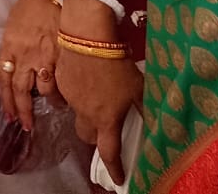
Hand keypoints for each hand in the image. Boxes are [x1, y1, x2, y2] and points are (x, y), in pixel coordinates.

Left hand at [0, 0, 61, 128]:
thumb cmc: (33, 4)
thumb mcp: (14, 25)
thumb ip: (14, 45)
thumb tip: (15, 61)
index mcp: (9, 46)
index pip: (3, 79)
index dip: (6, 99)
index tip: (9, 114)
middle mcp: (24, 55)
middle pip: (20, 90)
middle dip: (23, 111)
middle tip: (27, 125)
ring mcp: (45, 58)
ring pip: (45, 91)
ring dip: (50, 102)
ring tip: (55, 107)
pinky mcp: (64, 57)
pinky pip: (63, 81)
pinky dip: (65, 92)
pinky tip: (70, 97)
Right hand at [56, 49, 142, 185]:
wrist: (86, 38)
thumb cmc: (116, 65)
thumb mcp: (137, 87)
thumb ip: (144, 108)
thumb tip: (158, 125)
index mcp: (105, 119)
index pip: (109, 152)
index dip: (114, 168)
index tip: (118, 178)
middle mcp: (85, 113)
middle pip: (87, 136)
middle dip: (96, 138)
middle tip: (107, 131)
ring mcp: (70, 99)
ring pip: (77, 116)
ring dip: (86, 116)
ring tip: (97, 103)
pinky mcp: (60, 83)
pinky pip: (68, 98)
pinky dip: (77, 97)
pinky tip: (86, 83)